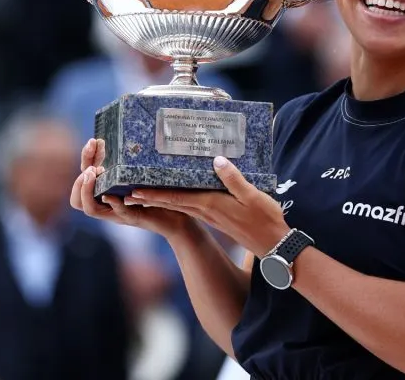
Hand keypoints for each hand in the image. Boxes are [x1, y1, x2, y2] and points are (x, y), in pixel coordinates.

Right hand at [69, 139, 192, 239]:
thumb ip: (134, 157)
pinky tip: (111, 195)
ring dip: (88, 191)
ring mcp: (119, 213)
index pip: (84, 176)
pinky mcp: (135, 218)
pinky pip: (119, 214)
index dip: (85, 158)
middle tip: (91, 165)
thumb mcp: (143, 170)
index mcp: (108, 189)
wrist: (179, 216)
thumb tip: (133, 126)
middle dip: (79, 178)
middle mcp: (108, 203)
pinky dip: (114, 204)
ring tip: (93, 174)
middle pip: (77, 196)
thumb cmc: (160, 191)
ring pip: (90, 209)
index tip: (94, 141)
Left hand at [127, 157, 289, 257]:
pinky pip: (191, 208)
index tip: (134, 191)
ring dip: (161, 199)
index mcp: (210, 205)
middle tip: (130, 189)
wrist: (273, 244)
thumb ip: (233, 179)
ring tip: (145, 192)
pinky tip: (177, 195)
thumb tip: (216, 160)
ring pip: (180, 205)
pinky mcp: (217, 218)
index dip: (153, 195)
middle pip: (172, 202)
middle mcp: (206, 211)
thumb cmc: (265, 220)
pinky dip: (178, 201)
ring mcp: (211, 216)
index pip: (175, 198)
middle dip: (150, 197)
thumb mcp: (252, 196)